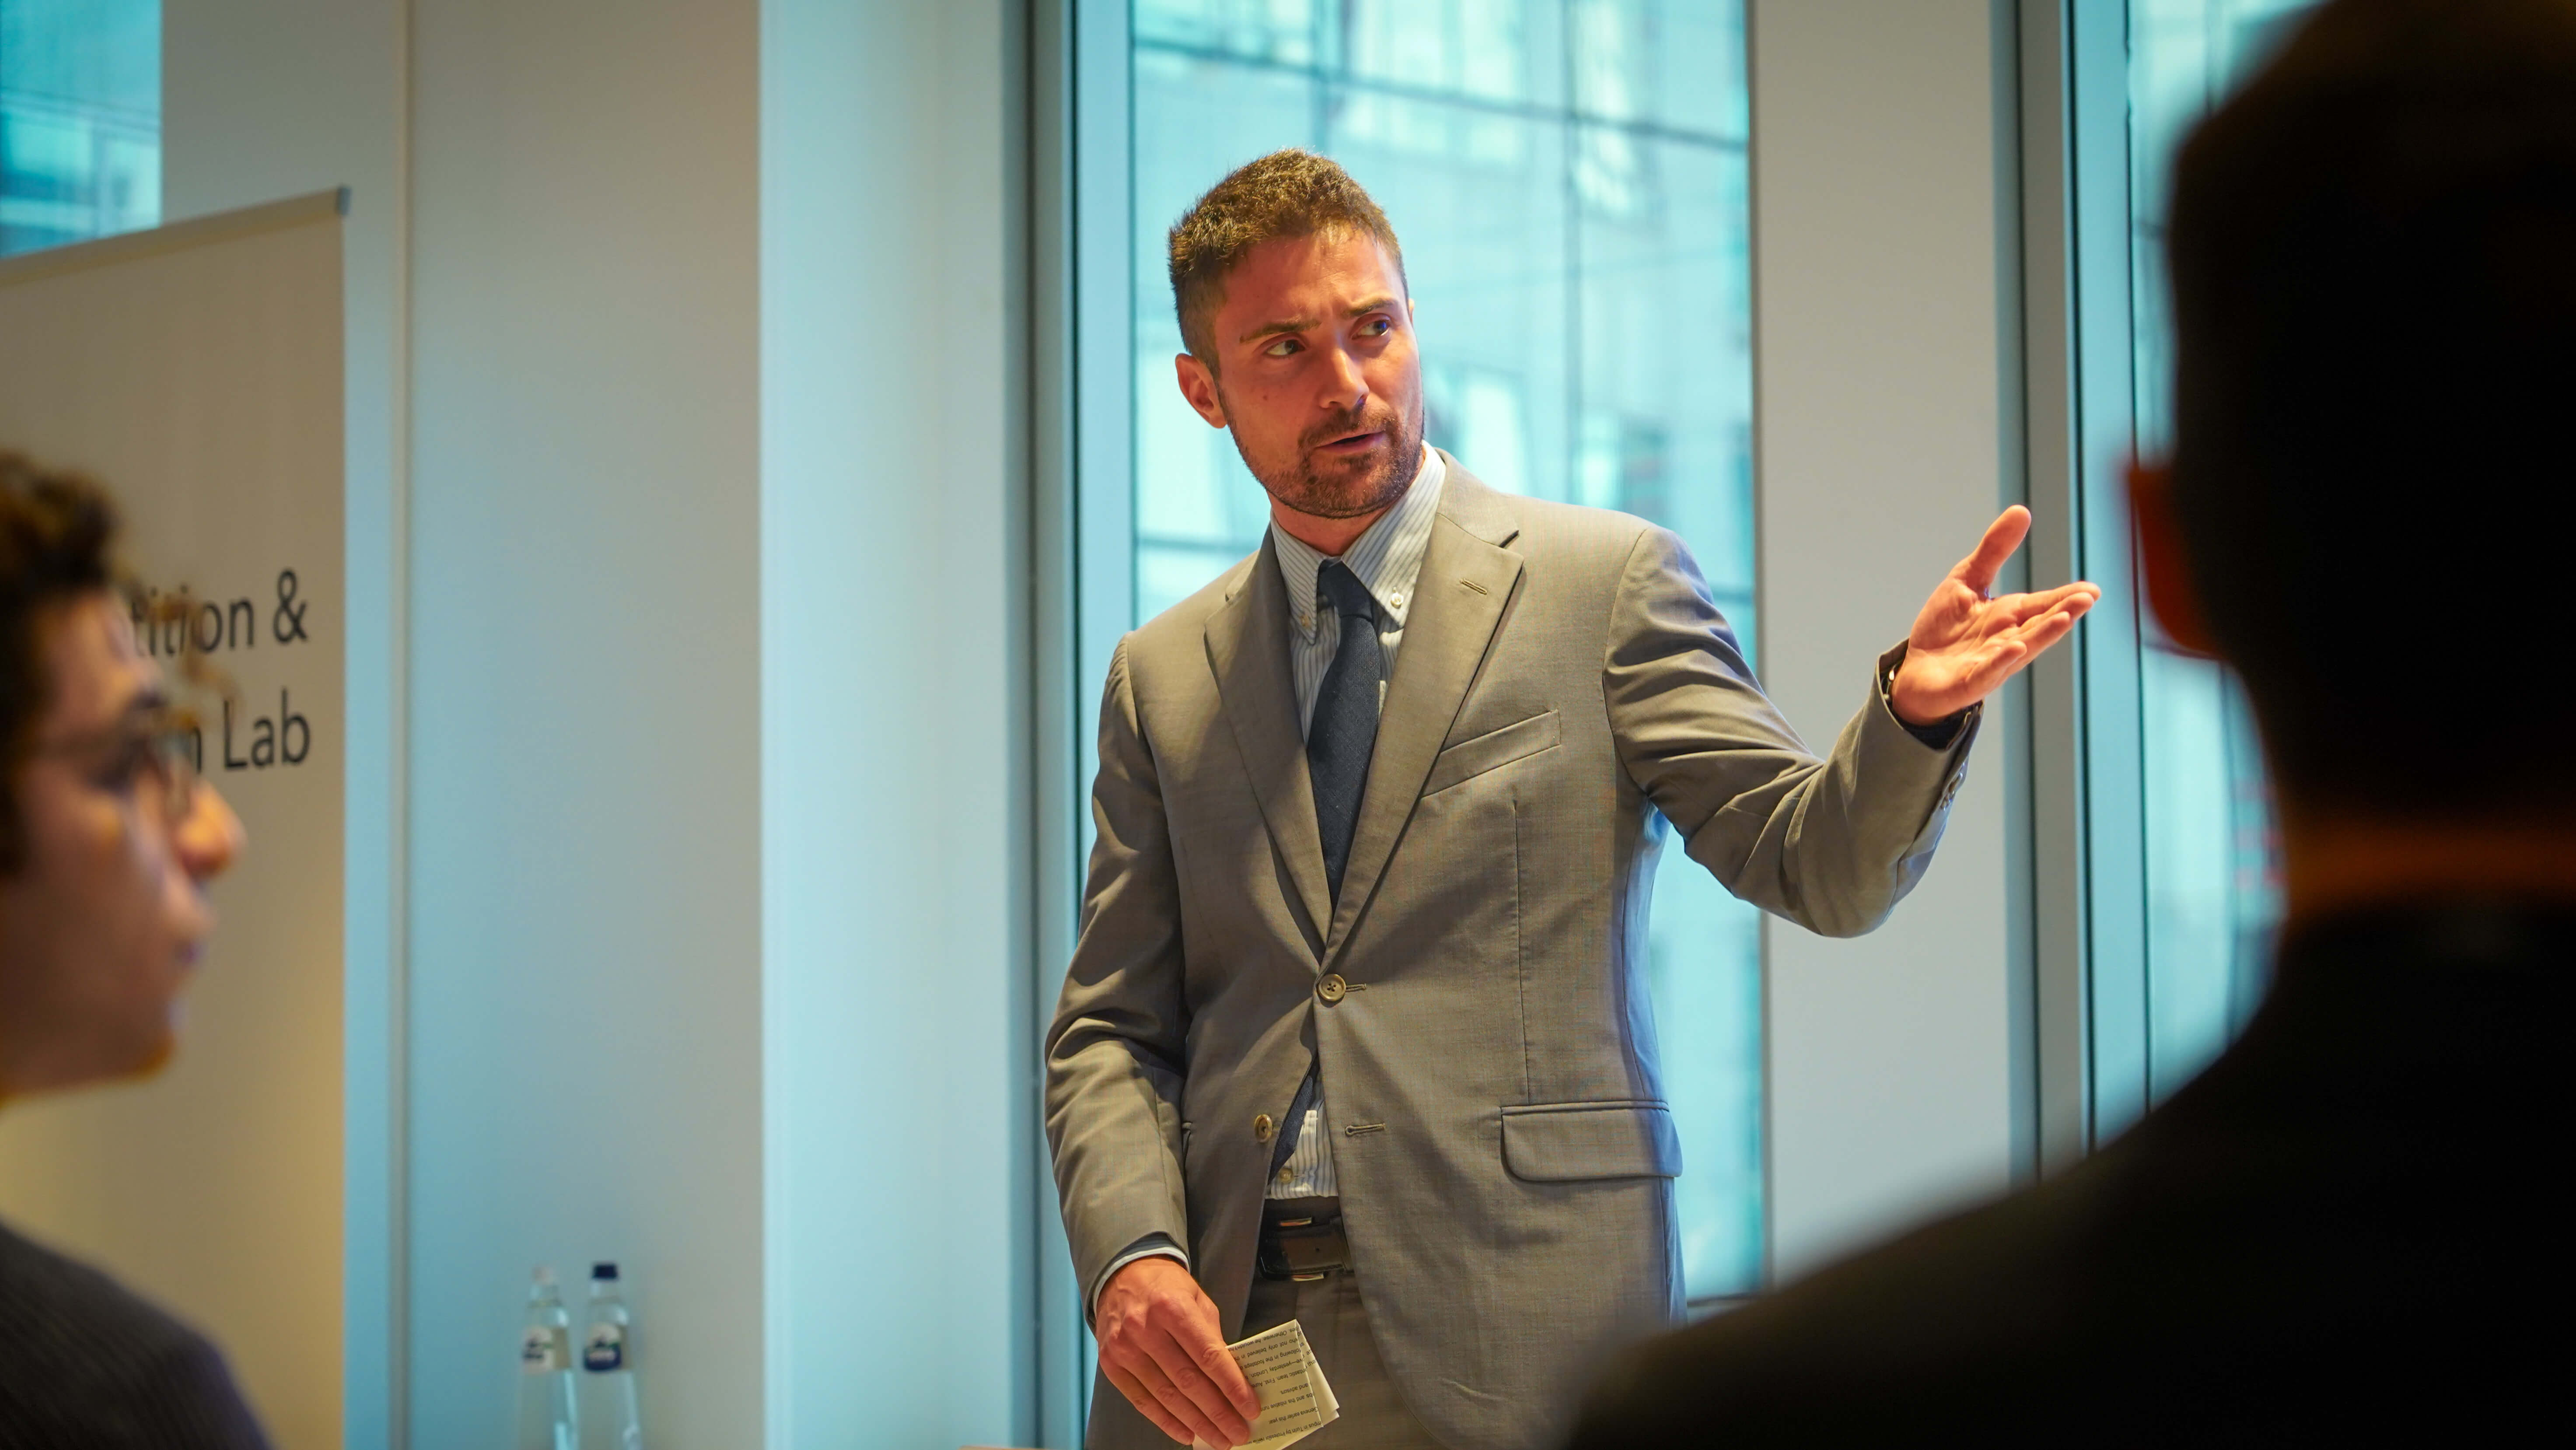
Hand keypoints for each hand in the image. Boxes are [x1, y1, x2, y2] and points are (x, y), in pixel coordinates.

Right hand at [1095, 1256, 1260, 1446]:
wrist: (1120, 1274)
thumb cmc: (1167, 1287)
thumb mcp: (1198, 1300)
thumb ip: (1212, 1336)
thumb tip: (1231, 1380)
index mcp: (1173, 1308)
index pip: (1208, 1356)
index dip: (1231, 1387)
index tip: (1250, 1409)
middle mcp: (1145, 1329)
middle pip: (1188, 1382)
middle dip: (1218, 1413)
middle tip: (1238, 1433)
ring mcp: (1124, 1349)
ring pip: (1166, 1397)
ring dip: (1196, 1423)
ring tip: (1218, 1439)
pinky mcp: (1110, 1364)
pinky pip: (1141, 1401)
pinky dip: (1166, 1421)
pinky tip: (1187, 1434)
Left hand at [1889, 505, 2099, 725]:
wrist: (1916, 671)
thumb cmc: (1946, 628)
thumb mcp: (1967, 580)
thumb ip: (1993, 551)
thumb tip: (2022, 510)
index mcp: (2010, 615)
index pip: (2043, 603)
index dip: (2067, 596)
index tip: (2092, 590)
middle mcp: (2008, 639)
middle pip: (2040, 624)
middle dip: (2063, 611)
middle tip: (2088, 598)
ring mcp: (1991, 663)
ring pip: (2022, 649)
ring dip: (2043, 635)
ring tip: (2063, 619)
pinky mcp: (1969, 682)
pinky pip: (1988, 672)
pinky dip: (2001, 660)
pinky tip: (2015, 647)